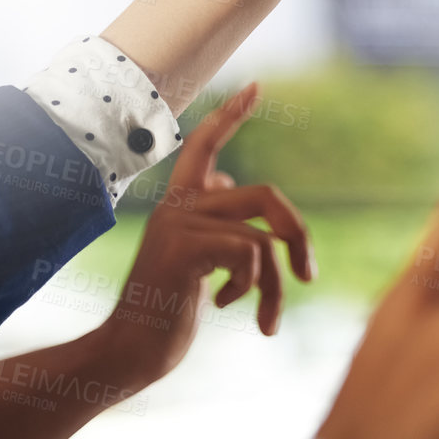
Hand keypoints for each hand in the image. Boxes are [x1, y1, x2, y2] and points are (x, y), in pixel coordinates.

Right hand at [94, 83, 313, 388]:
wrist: (130, 352)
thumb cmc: (166, 311)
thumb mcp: (194, 257)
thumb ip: (210, 218)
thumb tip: (226, 179)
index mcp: (182, 205)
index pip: (205, 145)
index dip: (230, 116)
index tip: (256, 86)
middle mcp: (178, 206)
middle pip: (267, 196)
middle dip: (299, 236)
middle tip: (308, 276)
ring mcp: (179, 225)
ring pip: (263, 237)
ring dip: (277, 285)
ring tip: (269, 320)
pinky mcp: (183, 249)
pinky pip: (250, 253)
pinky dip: (254, 287)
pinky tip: (226, 305)